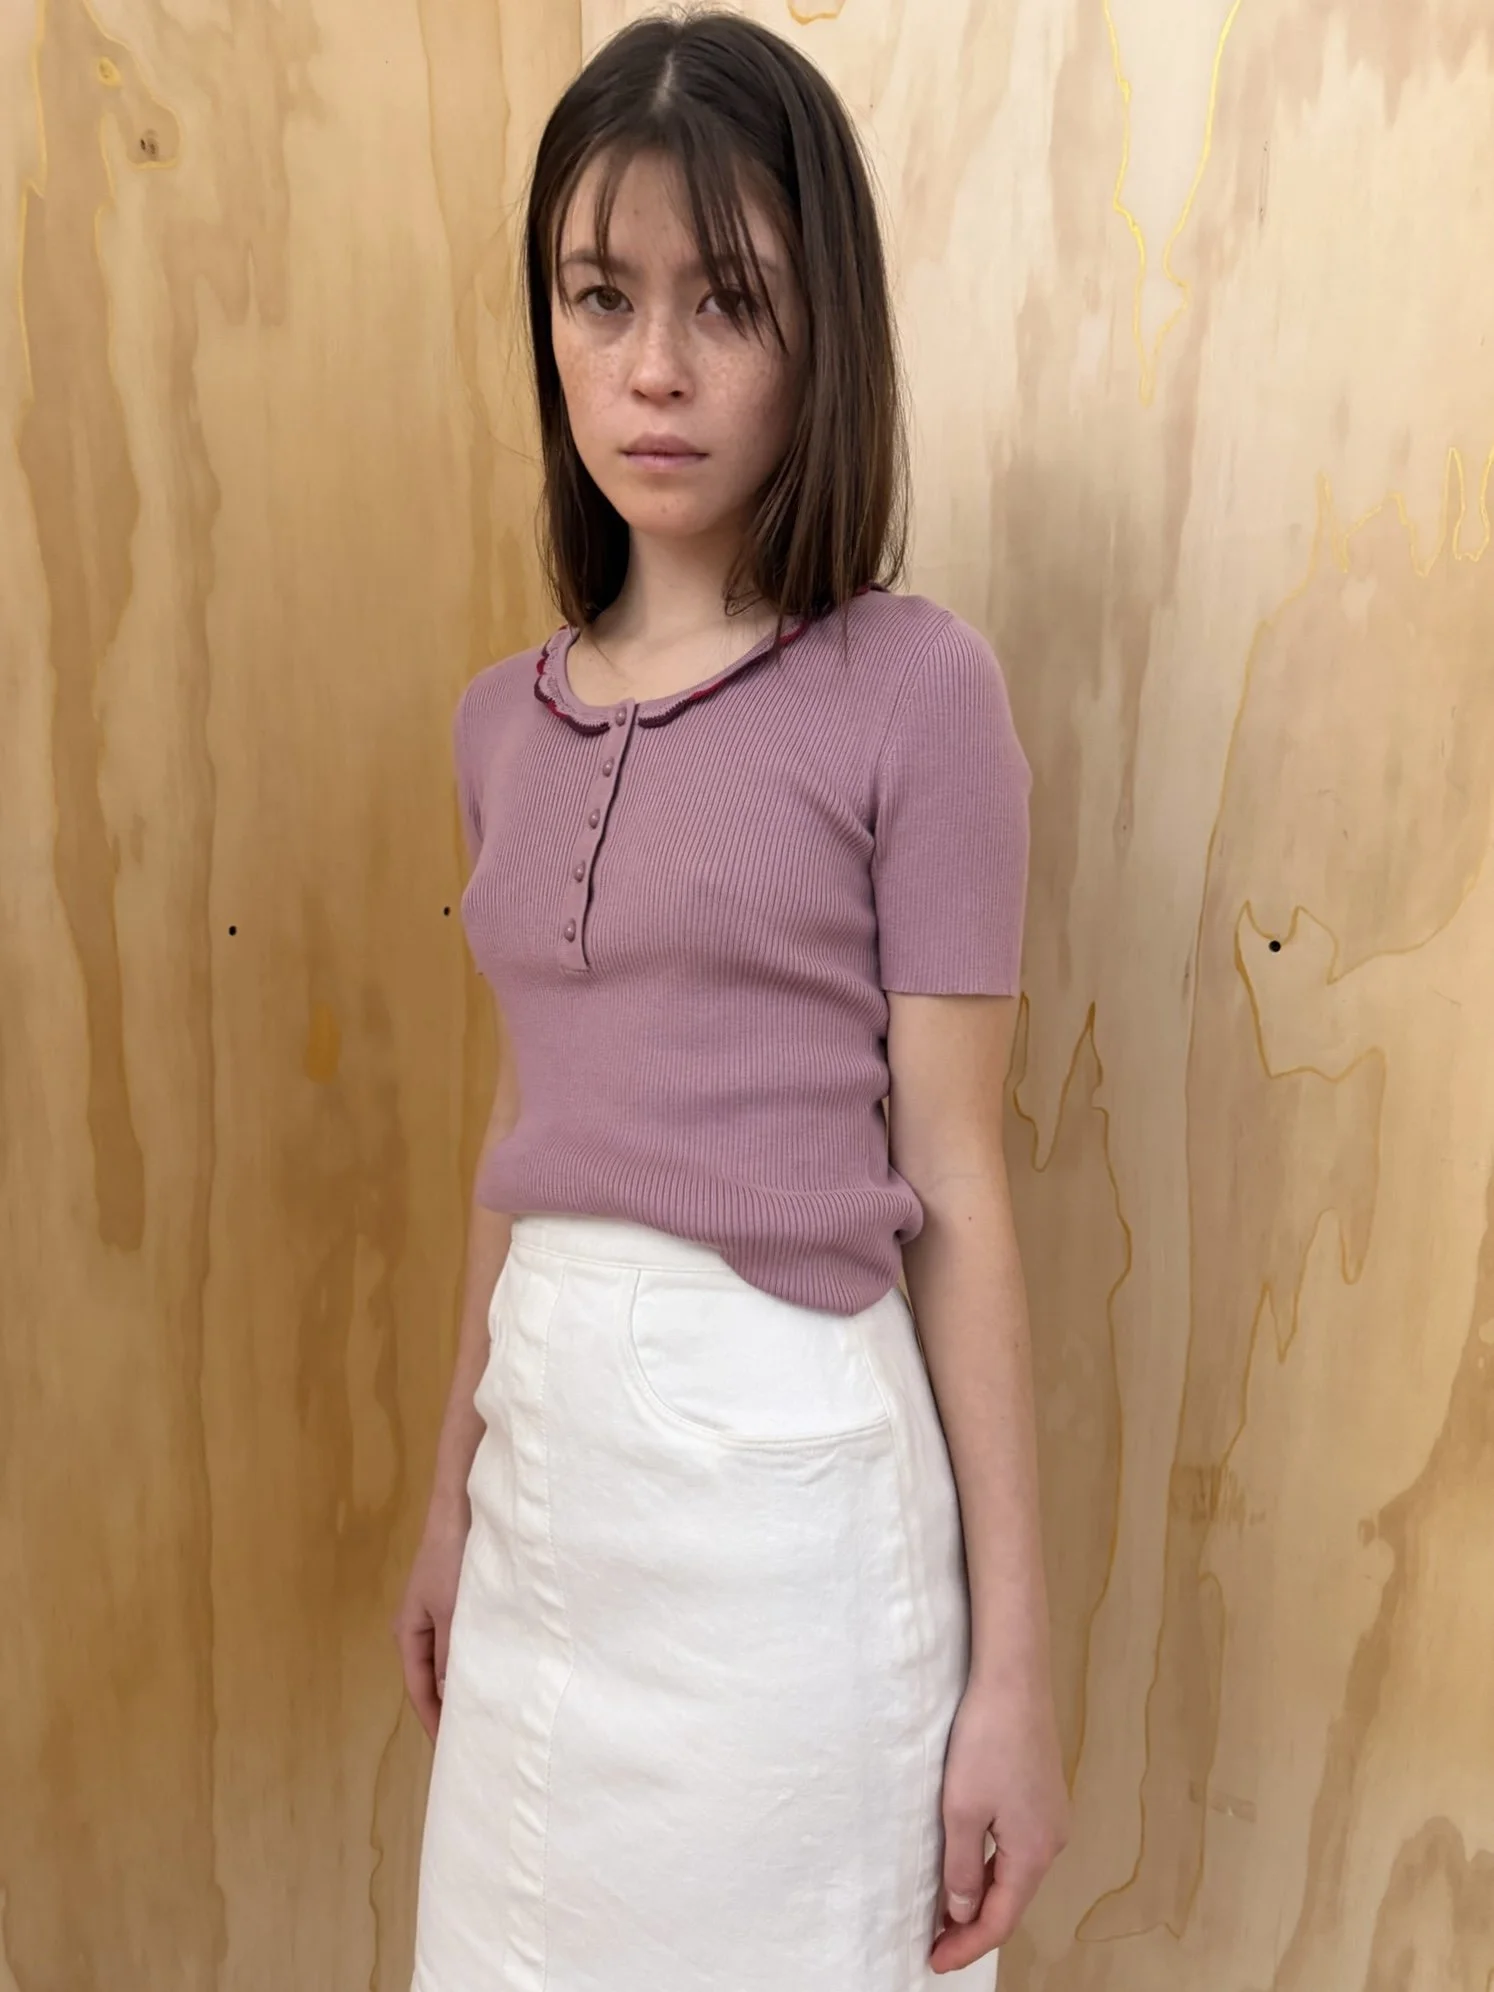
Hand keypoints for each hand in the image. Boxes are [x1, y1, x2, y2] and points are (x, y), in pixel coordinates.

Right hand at [391, 1507, 468, 1741]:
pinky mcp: (454, 1601)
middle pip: (429, 1679)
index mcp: (408, 1633)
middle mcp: (418, 1628)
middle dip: (446, 1708)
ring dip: (460, 1684)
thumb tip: (448, 1696)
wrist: (461, 1509)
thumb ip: (450, 1655)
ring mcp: (436, 1614)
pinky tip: (490, 1670)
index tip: (450, 1751)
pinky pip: (459, 1642)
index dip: (434, 1720)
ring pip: (446, 1661)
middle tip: (471, 1739)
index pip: (419, 1690)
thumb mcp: (453, 1612)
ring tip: (483, 1713)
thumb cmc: (453, 1559)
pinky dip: (469, 1661)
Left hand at [929, 1672, 1069, 1972]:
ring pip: (1014, 1873)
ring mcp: (1051, 1816)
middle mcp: (1051, 1841)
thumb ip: (960, 1867)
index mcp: (1034, 1852)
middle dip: (974, 1925)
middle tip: (935, 1943)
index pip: (1000, 1919)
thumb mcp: (961, 1810)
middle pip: (1012, 1900)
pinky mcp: (1042, 1795)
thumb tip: (961, 1911)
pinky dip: (992, 1866)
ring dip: (982, 1895)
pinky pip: (1017, 1847)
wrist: (1014, 1678)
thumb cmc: (986, 1740)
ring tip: (946, 1912)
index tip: (934, 1961)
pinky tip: (969, 1864)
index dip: (967, 1946)